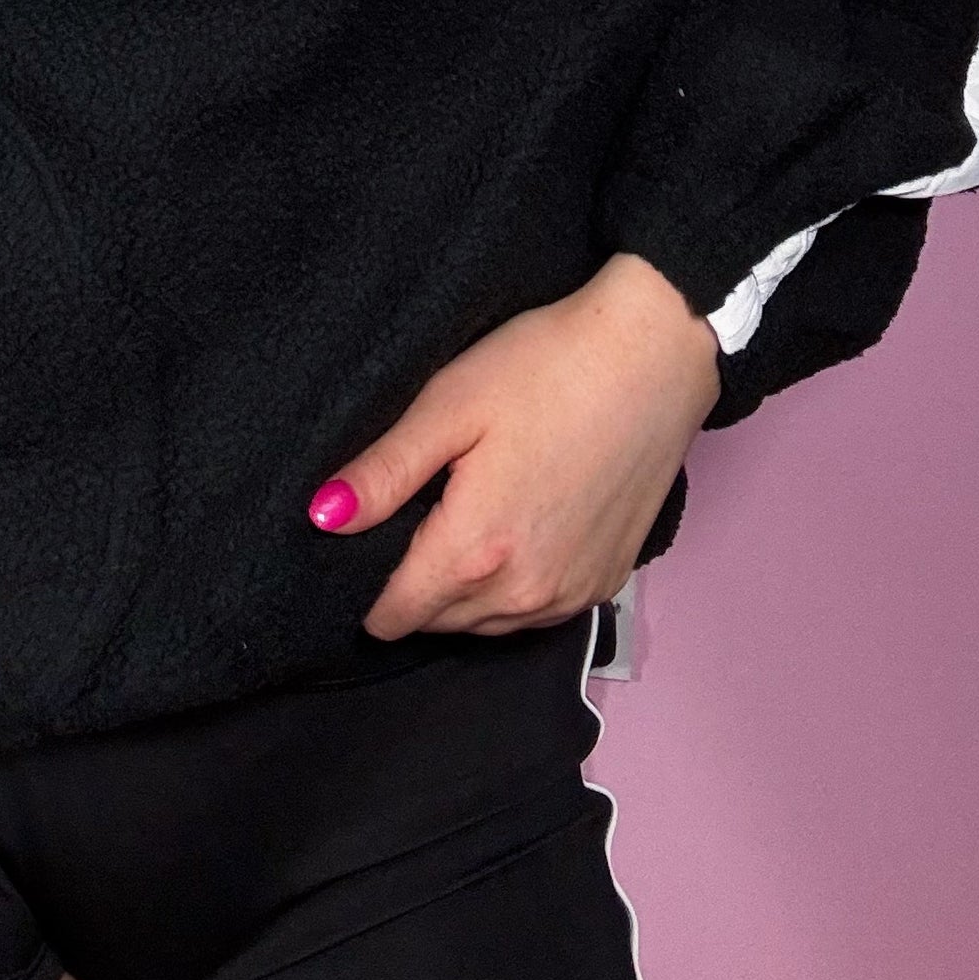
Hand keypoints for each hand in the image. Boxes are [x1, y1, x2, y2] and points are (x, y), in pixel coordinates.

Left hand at [308, 253, 720, 638]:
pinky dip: (513, 586)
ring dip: (463, 589)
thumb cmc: (549, 366)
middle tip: (422, 506)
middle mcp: (526, 594)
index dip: (366, 581)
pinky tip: (518, 524)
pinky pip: (535, 612)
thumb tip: (323, 518)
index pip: (392, 615)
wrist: (655, 355)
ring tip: (467, 512)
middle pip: (436, 622)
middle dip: (414, 582)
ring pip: (485, 624)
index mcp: (478, 551)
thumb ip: (384, 472)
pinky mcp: (605, 583)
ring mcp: (571, 594)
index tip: (370, 533)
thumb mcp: (450, 404)